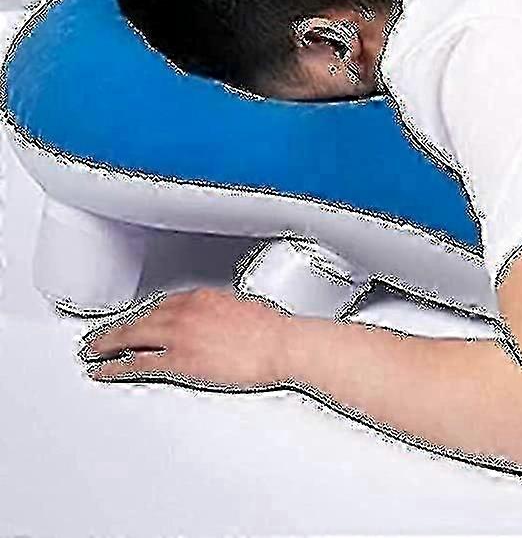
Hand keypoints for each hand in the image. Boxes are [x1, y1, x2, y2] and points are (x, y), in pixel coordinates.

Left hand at [79, 286, 295, 391]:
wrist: (283, 344)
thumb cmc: (274, 332)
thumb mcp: (244, 311)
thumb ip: (221, 315)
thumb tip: (216, 326)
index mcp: (204, 296)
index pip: (164, 304)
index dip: (146, 314)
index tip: (137, 321)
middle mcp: (187, 311)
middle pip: (142, 317)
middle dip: (118, 327)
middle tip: (100, 336)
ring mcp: (181, 335)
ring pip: (133, 336)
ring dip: (109, 343)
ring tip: (93, 352)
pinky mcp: (179, 360)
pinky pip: (138, 363)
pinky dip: (116, 366)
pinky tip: (104, 371)